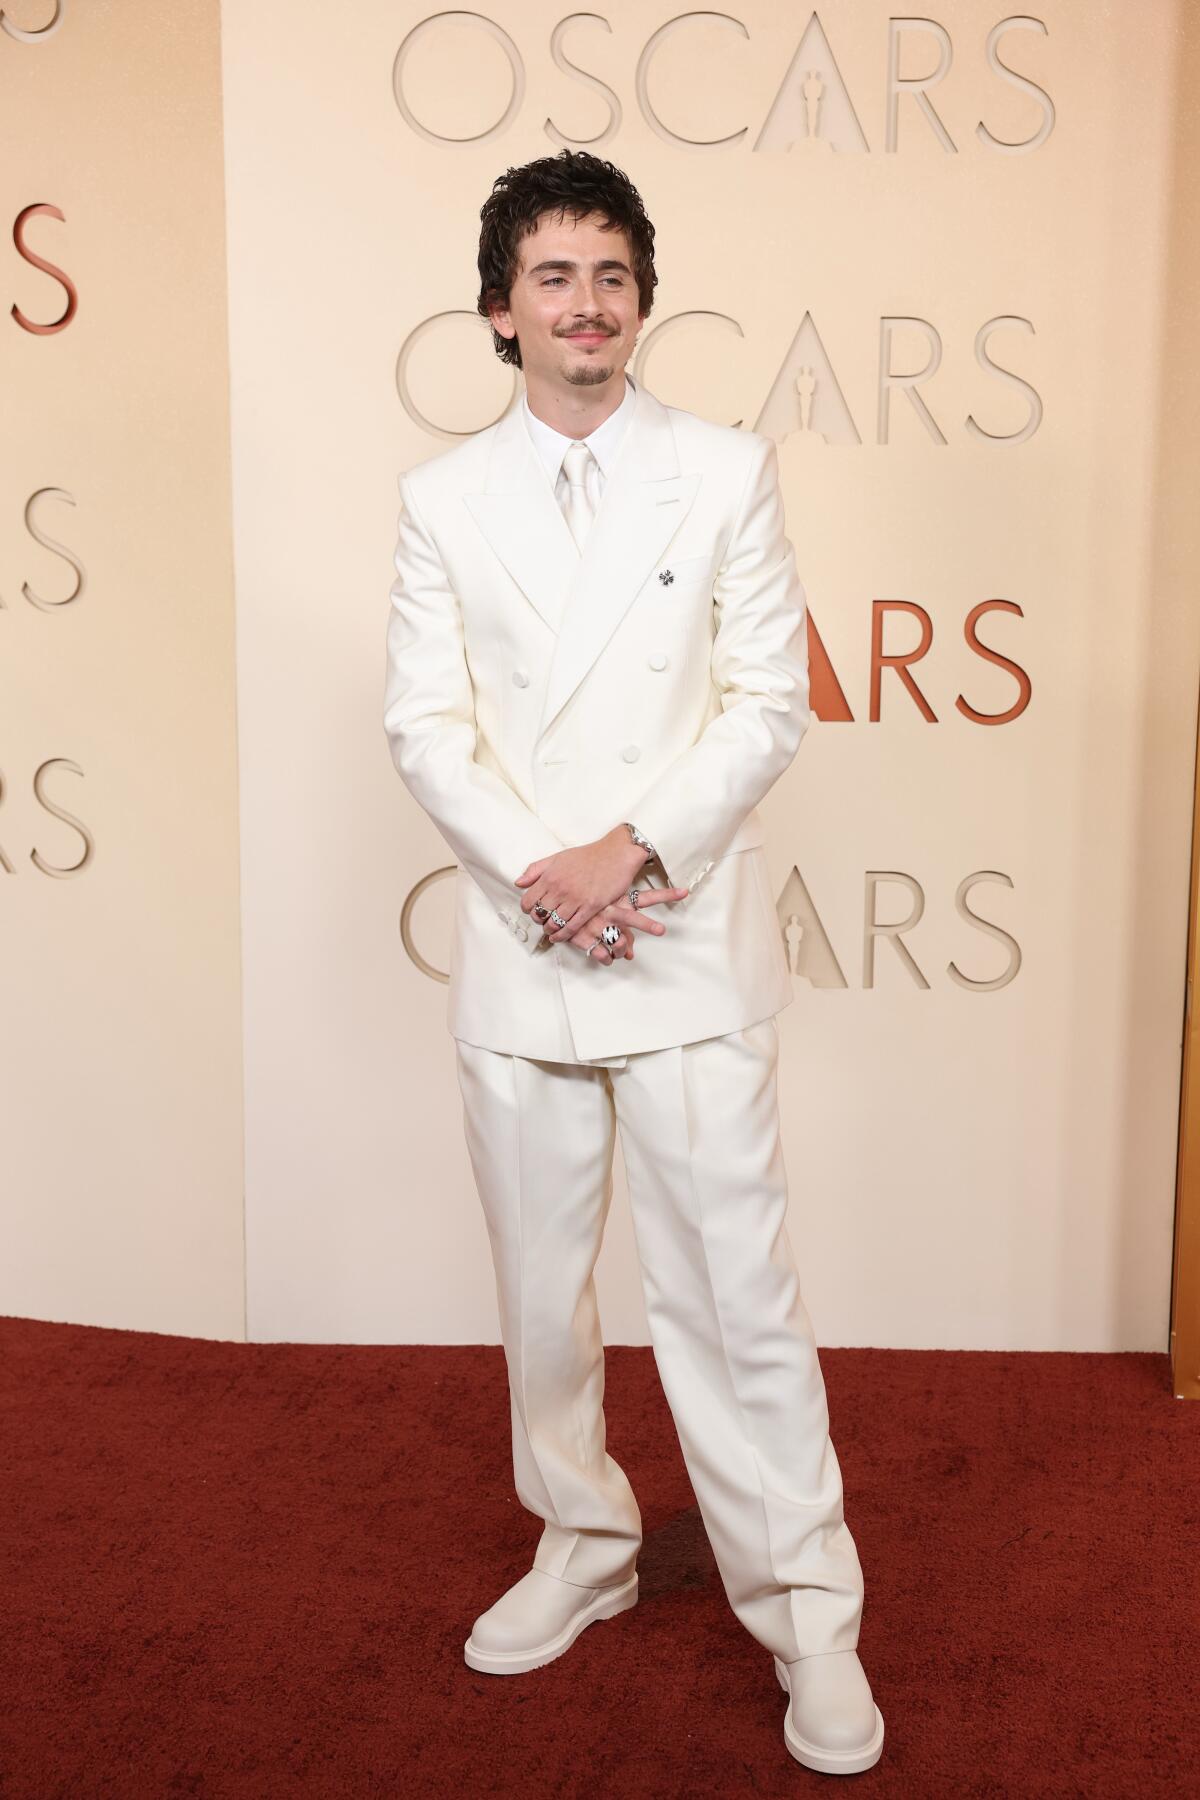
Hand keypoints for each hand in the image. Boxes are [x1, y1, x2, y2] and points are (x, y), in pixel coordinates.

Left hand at [515, 825, 657, 942]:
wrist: (616, 855)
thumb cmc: (589, 856)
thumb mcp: (557, 857)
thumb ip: (535, 870)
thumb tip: (519, 883)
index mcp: (550, 876)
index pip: (528, 900)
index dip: (527, 909)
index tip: (531, 910)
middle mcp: (560, 889)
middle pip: (539, 914)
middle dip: (539, 920)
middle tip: (543, 920)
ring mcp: (575, 899)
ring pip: (554, 923)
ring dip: (550, 929)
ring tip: (550, 929)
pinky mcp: (590, 907)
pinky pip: (572, 927)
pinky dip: (563, 935)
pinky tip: (559, 937)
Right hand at [566, 887, 691, 963]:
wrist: (550, 902)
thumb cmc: (580, 899)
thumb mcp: (599, 898)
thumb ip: (620, 916)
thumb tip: (631, 939)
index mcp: (616, 900)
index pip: (646, 896)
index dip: (666, 894)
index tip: (685, 892)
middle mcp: (609, 912)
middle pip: (632, 918)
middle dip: (647, 925)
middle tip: (661, 930)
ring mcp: (597, 925)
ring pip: (618, 943)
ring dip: (621, 950)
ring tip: (621, 952)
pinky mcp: (584, 938)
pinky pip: (602, 955)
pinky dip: (606, 959)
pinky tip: (606, 958)